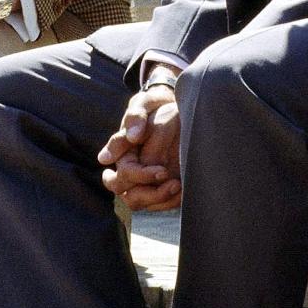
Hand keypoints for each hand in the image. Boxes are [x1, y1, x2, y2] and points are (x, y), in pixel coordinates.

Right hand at [98, 84, 181, 211]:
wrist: (174, 107)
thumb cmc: (154, 104)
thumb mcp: (144, 103)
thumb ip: (135, 117)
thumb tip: (132, 137)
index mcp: (122, 153)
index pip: (124, 176)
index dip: (142, 177)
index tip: (163, 170)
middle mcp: (130, 169)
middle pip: (130, 197)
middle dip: (152, 195)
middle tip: (173, 183)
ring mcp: (144, 179)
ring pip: (142, 204)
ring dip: (162, 200)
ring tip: (179, 186)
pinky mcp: (159, 184)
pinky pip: (159, 204)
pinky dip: (172, 201)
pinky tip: (184, 188)